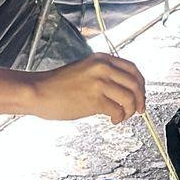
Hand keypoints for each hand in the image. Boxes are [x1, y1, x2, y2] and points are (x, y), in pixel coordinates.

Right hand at [23, 53, 145, 123]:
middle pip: (135, 83)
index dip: (141, 84)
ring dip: (131, 111)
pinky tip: (113, 120)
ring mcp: (99, 83)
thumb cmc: (56, 85)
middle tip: (139, 109)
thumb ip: (103, 75)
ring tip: (123, 116)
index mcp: (101, 59)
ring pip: (130, 98)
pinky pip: (118, 110)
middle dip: (140, 99)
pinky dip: (119, 117)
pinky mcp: (94, 99)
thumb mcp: (84, 70)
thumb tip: (121, 90)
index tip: (141, 94)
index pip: (132, 69)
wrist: (38, 91)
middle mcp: (103, 68)